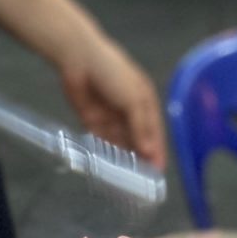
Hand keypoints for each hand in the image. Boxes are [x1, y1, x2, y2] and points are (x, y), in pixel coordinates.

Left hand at [59, 37, 166, 169]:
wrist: (78, 57)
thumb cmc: (112, 73)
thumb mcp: (133, 99)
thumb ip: (141, 128)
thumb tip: (149, 153)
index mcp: (146, 103)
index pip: (155, 133)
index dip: (157, 151)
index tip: (159, 171)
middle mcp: (131, 112)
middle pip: (139, 140)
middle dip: (142, 157)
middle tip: (144, 180)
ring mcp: (112, 117)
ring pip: (122, 143)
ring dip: (125, 157)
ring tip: (129, 178)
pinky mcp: (94, 121)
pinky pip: (103, 141)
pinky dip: (107, 152)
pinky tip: (111, 166)